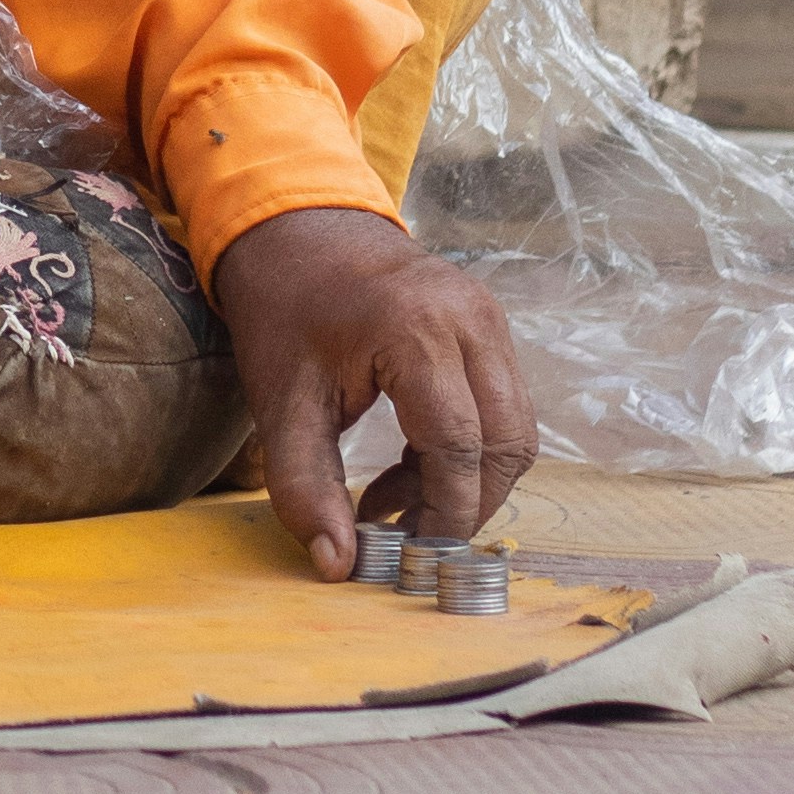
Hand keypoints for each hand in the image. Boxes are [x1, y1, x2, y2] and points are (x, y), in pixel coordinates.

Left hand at [208, 204, 533, 579]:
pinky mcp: (488, 318)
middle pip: (505, 442)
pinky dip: (471, 445)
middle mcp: (466, 316)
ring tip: (399, 496)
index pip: (459, 448)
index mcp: (414, 328)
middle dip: (467, 504)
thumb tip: (338, 567)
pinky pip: (504, 402)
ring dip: (471, 478)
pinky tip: (413, 461)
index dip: (442, 515)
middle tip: (409, 534)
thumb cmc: (284, 311)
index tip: (406, 555)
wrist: (293, 227)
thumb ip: (304, 486)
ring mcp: (484, 311)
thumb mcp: (279, 402)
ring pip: (514, 426)